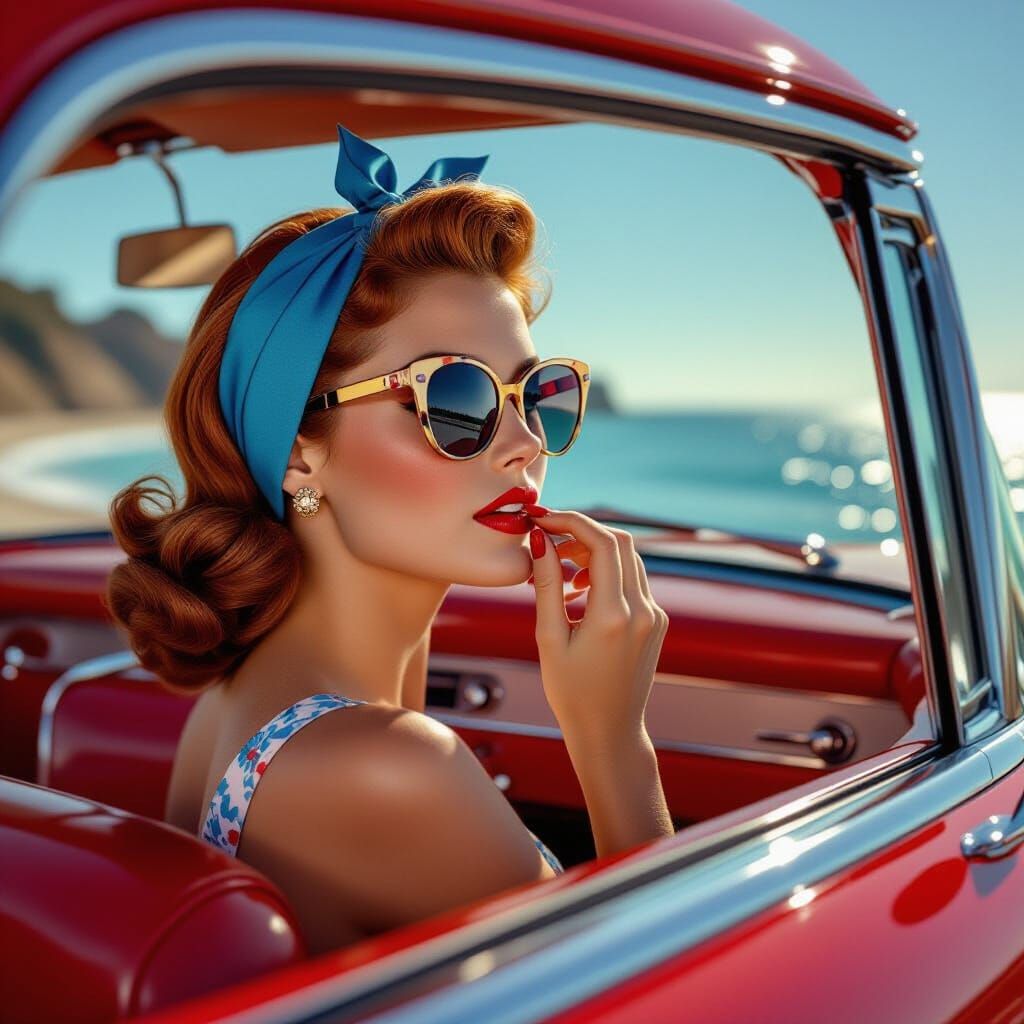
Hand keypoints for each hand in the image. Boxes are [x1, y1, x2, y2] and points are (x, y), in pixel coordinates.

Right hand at [526, 506, 668, 745]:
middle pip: (619, 542)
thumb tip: (541, 540)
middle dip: (582, 532)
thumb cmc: (572, 692)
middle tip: (549, 540)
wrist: (609, 731)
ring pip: (628, 559)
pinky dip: (606, 572)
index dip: (571, 521)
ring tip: (560, 569)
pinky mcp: (657, 622)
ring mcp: (655, 616)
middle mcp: (642, 611)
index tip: (543, 521)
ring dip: (594, 552)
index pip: (602, 542)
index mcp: (614, 616)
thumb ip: (547, 585)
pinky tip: (579, 590)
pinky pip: (633, 580)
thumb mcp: (549, 638)